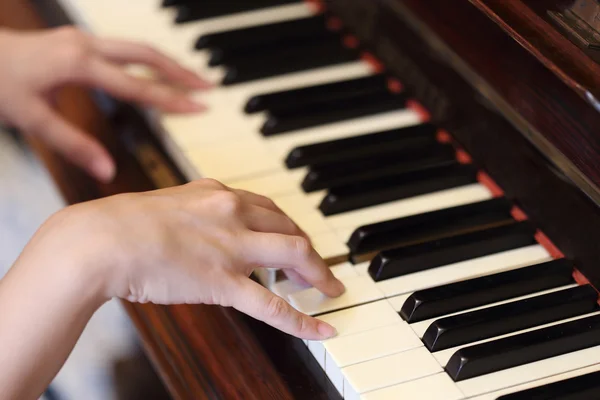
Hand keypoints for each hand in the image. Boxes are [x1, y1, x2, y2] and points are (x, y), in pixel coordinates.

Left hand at [0, 26, 208, 182]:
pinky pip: (125, 47)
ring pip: (138, 47)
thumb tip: (107, 170)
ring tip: (193, 78)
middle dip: (181, 70)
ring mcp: (83, 39)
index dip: (171, 98)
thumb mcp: (31, 119)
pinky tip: (157, 71)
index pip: (137, 85)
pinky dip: (149, 60)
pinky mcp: (79, 41)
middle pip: (147, 54)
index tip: (200, 107)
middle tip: (210, 86)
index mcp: (78, 64)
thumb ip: (73, 144)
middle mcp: (86, 45)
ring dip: (168, 62)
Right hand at [35, 179, 344, 339]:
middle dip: (310, 250)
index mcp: (218, 194)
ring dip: (319, 275)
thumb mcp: (169, 204)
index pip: (270, 207)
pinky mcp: (222, 281)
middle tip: (317, 269)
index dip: (290, 226)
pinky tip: (321, 331)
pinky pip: (272, 304)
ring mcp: (231, 247)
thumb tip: (205, 227)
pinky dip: (302, 320)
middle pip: (291, 228)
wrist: (100, 240)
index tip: (296, 241)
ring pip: (295, 255)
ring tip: (329, 291)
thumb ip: (196, 212)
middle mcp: (232, 213)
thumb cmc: (124, 223)